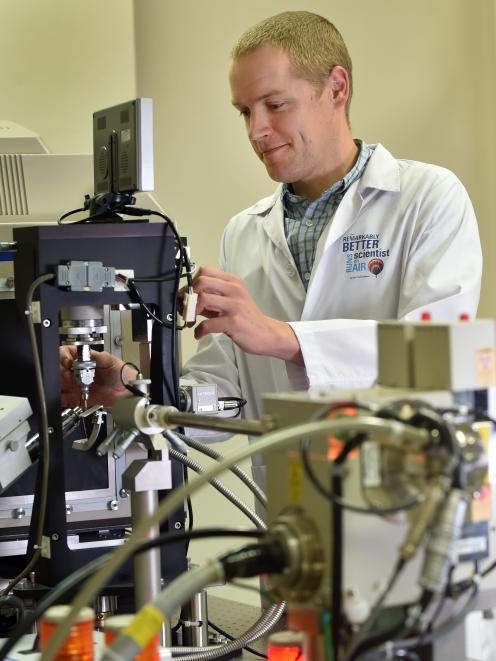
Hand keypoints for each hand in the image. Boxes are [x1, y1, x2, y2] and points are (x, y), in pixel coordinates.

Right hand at [60, 346, 132, 407]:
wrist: (126, 391)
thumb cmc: (121, 373)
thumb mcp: (109, 360)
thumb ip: (96, 356)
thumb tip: (84, 352)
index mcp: (82, 361)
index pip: (64, 354)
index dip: (62, 357)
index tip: (68, 362)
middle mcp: (76, 373)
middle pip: (57, 369)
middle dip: (60, 372)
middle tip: (69, 376)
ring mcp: (75, 386)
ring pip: (57, 384)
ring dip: (58, 385)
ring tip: (70, 386)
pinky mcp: (76, 399)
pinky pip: (62, 399)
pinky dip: (59, 398)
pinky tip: (65, 396)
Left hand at [180, 266, 303, 364]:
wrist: (267, 333)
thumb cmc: (247, 318)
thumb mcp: (231, 302)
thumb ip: (212, 298)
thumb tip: (188, 299)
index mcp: (233, 282)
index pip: (205, 271)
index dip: (191, 283)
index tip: (186, 295)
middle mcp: (234, 290)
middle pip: (202, 281)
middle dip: (188, 295)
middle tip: (184, 307)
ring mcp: (235, 305)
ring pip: (203, 299)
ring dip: (190, 312)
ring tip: (189, 321)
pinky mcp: (234, 322)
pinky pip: (208, 324)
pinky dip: (199, 330)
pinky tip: (199, 334)